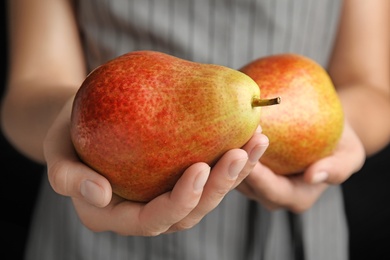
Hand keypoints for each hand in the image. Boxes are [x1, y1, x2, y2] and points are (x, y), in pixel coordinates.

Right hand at [43, 99, 268, 234]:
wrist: (81, 119)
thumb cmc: (67, 134)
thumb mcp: (56, 152)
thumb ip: (68, 178)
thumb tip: (100, 193)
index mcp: (116, 214)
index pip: (152, 219)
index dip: (180, 200)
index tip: (200, 168)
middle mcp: (145, 210)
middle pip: (190, 211)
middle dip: (221, 186)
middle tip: (243, 151)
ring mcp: (165, 193)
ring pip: (208, 195)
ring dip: (238, 172)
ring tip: (258, 140)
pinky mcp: (179, 174)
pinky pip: (210, 172)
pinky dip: (232, 157)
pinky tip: (250, 134)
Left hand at [237, 120, 364, 212]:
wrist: (326, 131)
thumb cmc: (340, 143)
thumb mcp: (350, 155)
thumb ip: (337, 169)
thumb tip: (313, 176)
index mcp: (295, 198)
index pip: (272, 191)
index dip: (259, 174)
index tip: (250, 151)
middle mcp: (271, 195)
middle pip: (248, 184)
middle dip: (238, 161)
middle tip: (234, 134)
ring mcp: (256, 183)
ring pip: (233, 173)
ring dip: (228, 153)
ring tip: (226, 129)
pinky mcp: (245, 167)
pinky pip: (231, 161)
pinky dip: (228, 147)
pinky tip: (224, 127)